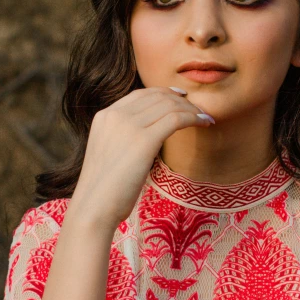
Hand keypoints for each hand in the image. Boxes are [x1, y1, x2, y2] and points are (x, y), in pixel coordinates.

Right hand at [69, 85, 214, 229]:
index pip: (140, 94)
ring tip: (204, 117)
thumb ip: (122, 138)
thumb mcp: (109, 152)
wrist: (94, 207)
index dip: (164, 93)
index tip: (181, 98)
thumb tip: (146, 138)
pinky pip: (175, 119)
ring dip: (191, 109)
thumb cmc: (104, 190)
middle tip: (198, 110)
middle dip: (182, 101)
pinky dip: (193, 118)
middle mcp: (115, 115)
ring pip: (169, 105)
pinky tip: (205, 123)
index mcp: (105, 116)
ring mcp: (129, 126)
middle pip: (157, 96)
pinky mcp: (144, 140)